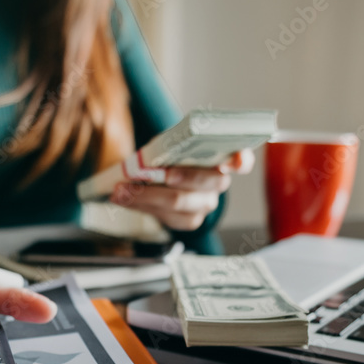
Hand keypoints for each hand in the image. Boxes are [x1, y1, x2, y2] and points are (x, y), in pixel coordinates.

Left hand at [108, 149, 255, 230]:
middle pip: (204, 182)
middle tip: (148, 173)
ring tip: (120, 189)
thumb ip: (173, 146)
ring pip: (179, 202)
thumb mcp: (174, 143)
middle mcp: (219, 183)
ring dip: (145, 195)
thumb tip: (151, 156)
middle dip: (177, 177)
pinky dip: (140, 205)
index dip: (240, 160)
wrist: (162, 176)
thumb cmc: (171, 155)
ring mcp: (206, 204)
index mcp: (224, 158)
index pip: (243, 160)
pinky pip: (166, 217)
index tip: (234, 160)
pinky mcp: (190, 220)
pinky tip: (123, 199)